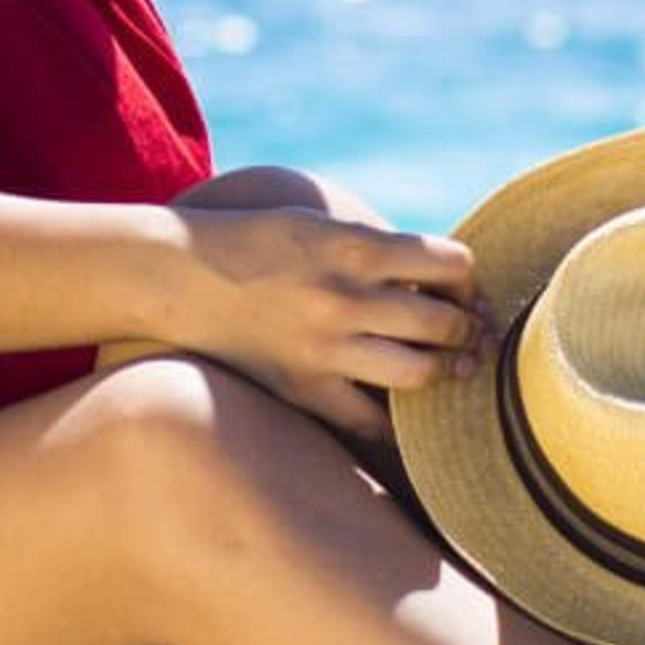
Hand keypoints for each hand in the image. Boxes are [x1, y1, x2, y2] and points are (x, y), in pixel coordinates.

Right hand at [151, 163, 484, 446]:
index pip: (452, 264)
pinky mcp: (302, 388)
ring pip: (420, 375)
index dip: (467, 278)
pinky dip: (396, 422)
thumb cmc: (254, 240)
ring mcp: (323, 348)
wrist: (177, 275)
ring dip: (443, 372)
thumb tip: (443, 277)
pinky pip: (371, 422)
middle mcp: (344, 297)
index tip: (458, 286)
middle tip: (467, 332)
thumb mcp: (318, 222)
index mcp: (353, 245)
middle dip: (467, 328)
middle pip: (445, 324)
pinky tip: (404, 412)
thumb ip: (377, 246)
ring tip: (444, 366)